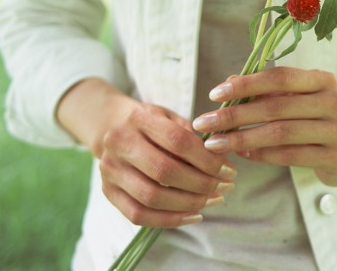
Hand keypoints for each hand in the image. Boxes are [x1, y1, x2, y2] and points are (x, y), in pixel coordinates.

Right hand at [97, 98, 236, 227]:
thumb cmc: (151, 123)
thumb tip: (224, 161)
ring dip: (188, 203)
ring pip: (152, 196)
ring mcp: (110, 170)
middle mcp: (120, 143)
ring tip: (213, 200)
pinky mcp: (108, 192)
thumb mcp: (171, 117)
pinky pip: (138, 215)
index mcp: (140, 119)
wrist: (110, 125)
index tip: (229, 170)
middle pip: (164, 171)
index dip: (207, 159)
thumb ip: (194, 137)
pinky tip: (193, 215)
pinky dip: (169, 220)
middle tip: (225, 187)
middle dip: (201, 183)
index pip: (178, 141)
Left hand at [192, 68, 336, 185]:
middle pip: (277, 107)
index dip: (247, 84)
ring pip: (281, 133)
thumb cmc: (317, 119)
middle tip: (204, 123)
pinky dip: (262, 155)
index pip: (281, 77)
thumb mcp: (298, 99)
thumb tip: (228, 82)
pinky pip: (291, 156)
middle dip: (235, 115)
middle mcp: (336, 102)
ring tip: (216, 143)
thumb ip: (267, 91)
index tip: (215, 94)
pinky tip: (243, 154)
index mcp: (325, 80)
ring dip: (243, 138)